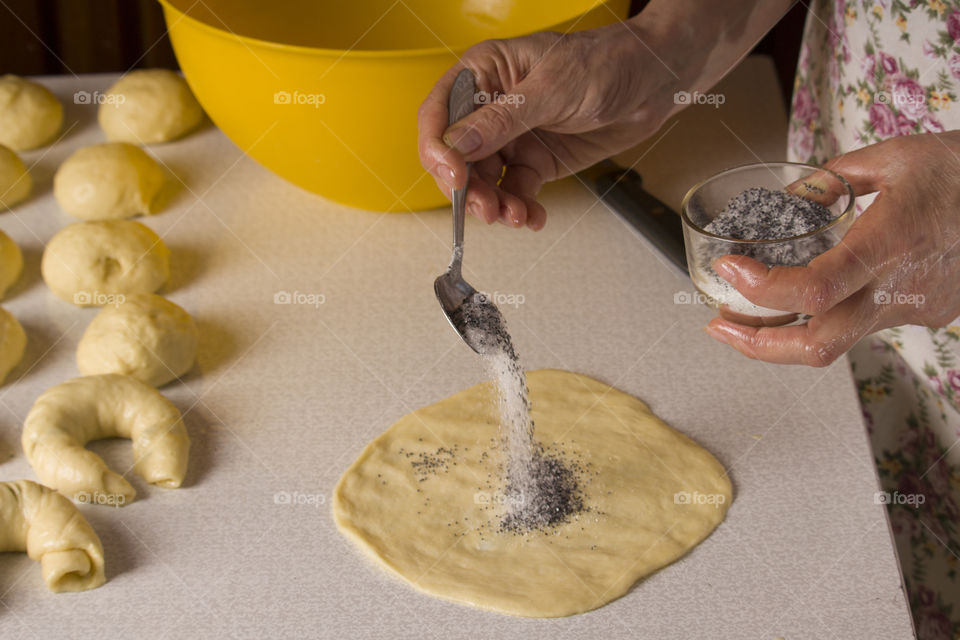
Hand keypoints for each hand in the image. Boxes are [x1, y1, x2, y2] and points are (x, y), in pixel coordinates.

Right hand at [417, 24, 680, 229]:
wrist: (654, 82)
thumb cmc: (607, 62)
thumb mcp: (552, 89)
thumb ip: (502, 120)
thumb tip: (456, 145)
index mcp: (484, 73)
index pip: (440, 113)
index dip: (438, 148)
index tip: (453, 175)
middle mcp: (491, 108)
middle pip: (457, 157)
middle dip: (468, 188)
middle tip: (486, 208)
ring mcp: (512, 137)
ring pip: (485, 181)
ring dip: (495, 204)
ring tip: (515, 216)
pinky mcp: (535, 162)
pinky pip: (517, 192)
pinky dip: (521, 208)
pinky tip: (533, 217)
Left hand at [705, 132, 959, 365]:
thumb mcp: (894, 157)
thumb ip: (831, 181)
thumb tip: (787, 201)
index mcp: (892, 242)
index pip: (817, 288)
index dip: (764, 289)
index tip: (729, 269)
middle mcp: (901, 288)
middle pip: (818, 346)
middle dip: (756, 345)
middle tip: (717, 326)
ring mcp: (915, 310)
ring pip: (838, 341)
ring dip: (784, 335)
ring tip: (747, 315)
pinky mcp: (925, 315)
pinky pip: (866, 324)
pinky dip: (829, 315)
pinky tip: (813, 295)